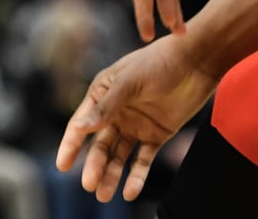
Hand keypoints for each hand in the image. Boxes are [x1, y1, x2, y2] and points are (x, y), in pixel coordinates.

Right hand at [57, 34, 217, 203]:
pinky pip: (143, 160)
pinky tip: (130, 191)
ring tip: (105, 195)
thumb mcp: (130, 81)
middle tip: (89, 185)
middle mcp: (116, 112)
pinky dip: (136, 176)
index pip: (82, 123)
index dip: (70, 145)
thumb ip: (107, 106)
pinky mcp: (156, 135)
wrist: (196, 62)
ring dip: (111, 174)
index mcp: (103, 94)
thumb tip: (81, 127)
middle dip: (94, 165)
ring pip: (119, 156)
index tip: (62, 165)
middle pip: (100, 145)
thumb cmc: (159, 63)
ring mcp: (135, 125)